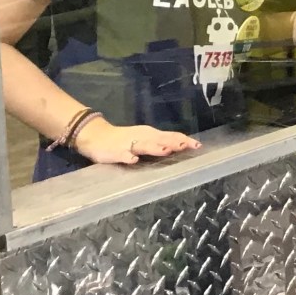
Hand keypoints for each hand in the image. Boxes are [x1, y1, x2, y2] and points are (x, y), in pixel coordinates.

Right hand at [70, 119, 200, 166]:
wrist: (96, 136)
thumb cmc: (125, 140)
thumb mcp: (147, 138)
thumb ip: (163, 142)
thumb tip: (184, 145)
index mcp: (151, 134)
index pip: (171, 136)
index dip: (184, 140)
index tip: (198, 145)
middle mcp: (143, 137)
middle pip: (161, 139)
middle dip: (174, 142)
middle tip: (188, 146)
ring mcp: (128, 144)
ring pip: (144, 145)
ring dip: (155, 148)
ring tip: (166, 151)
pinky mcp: (115, 152)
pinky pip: (122, 155)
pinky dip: (128, 157)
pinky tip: (133, 160)